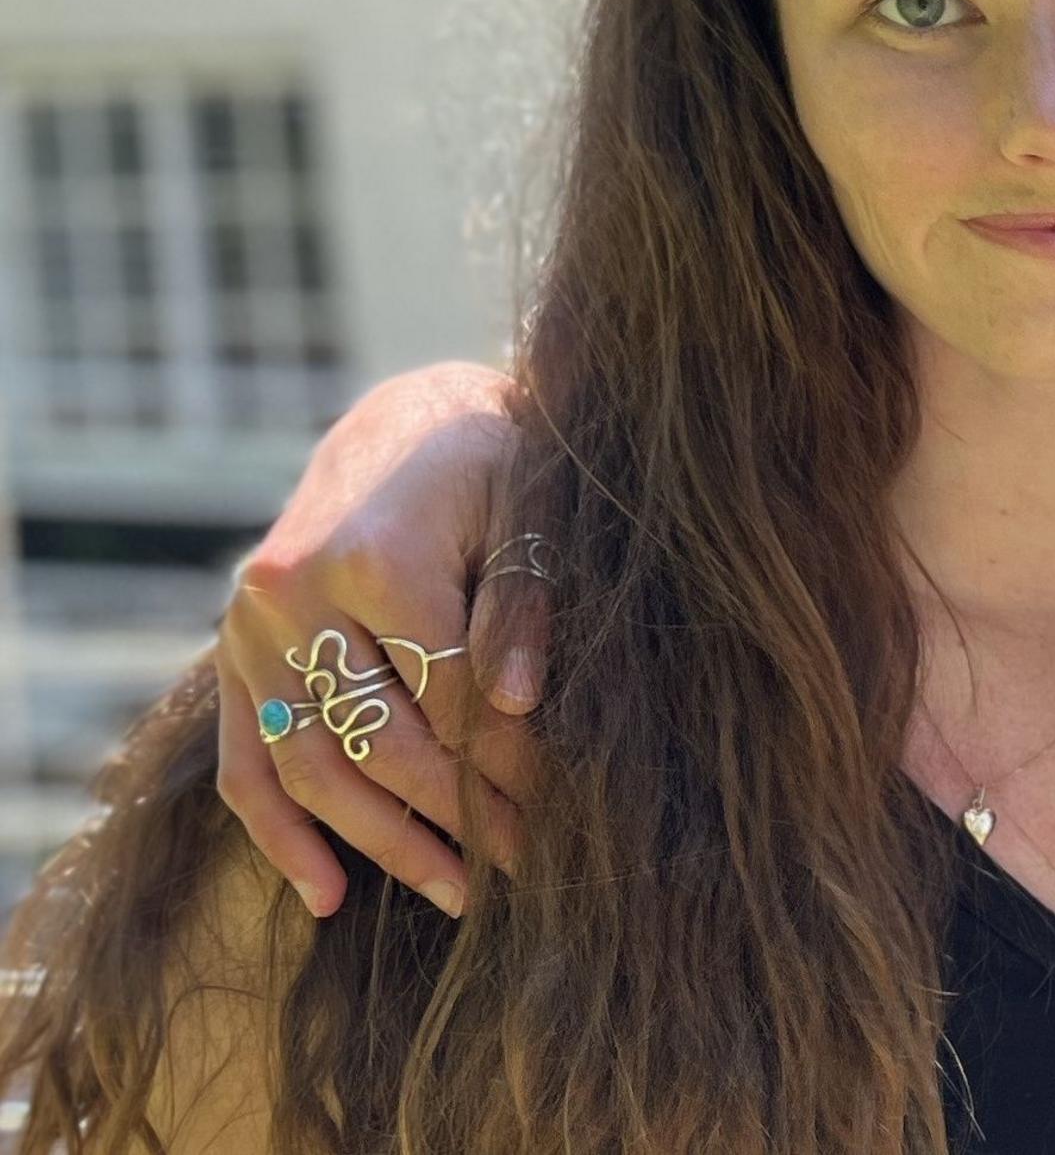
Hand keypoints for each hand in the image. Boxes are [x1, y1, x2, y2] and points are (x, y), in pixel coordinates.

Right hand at [216, 362, 542, 914]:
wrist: (406, 420)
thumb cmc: (492, 463)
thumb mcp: (529, 509)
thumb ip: (521, 604)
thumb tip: (517, 708)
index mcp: (372, 556)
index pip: (450, 695)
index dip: (508, 763)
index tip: (560, 814)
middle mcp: (291, 597)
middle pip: (377, 742)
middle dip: (456, 813)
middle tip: (524, 863)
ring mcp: (248, 630)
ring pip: (308, 767)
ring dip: (380, 843)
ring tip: (456, 892)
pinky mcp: (232, 654)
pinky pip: (248, 762)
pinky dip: (282, 834)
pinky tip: (329, 896)